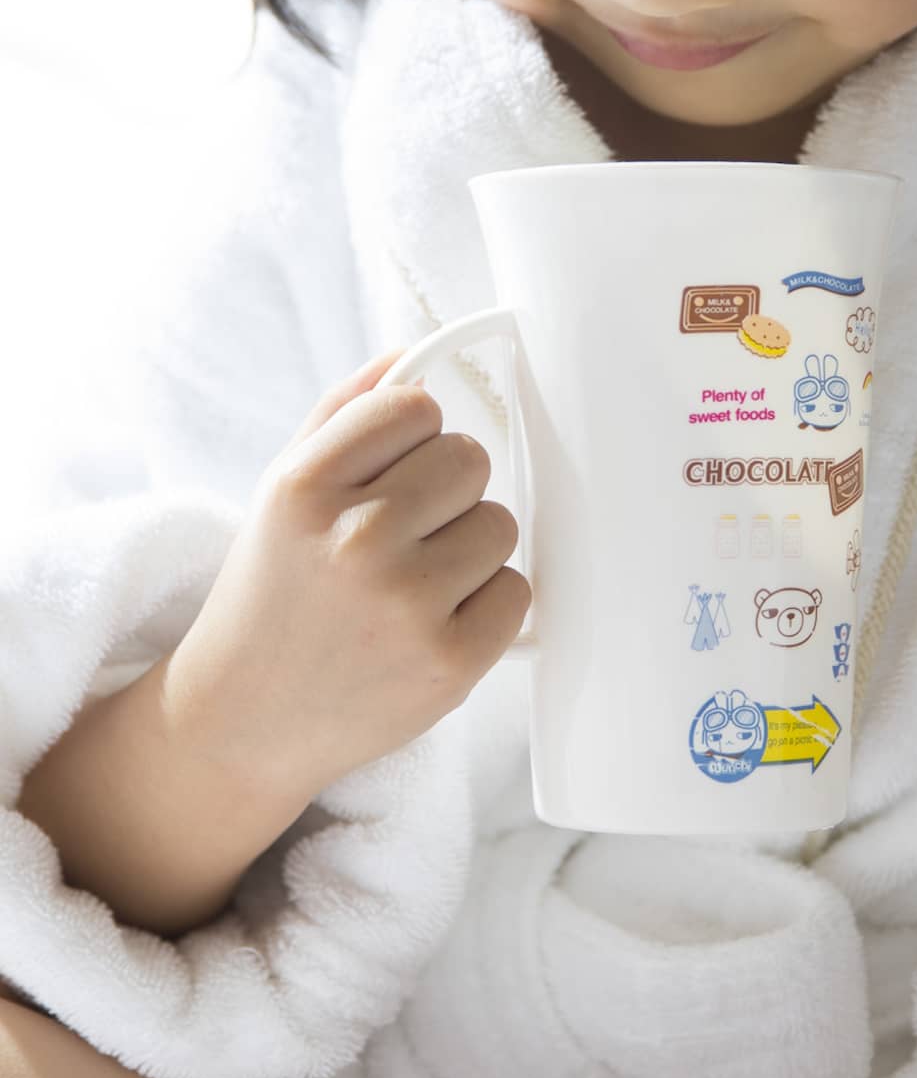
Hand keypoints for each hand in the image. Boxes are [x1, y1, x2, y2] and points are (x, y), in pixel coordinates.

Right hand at [163, 344, 530, 800]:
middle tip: (403, 533)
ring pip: (499, 523)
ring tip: (412, 584)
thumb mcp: (281, 492)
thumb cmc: (274, 593)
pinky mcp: (448, 663)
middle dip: (447, 491)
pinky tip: (432, 624)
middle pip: (469, 458)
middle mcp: (355, 539)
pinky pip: (515, 591)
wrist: (240, 724)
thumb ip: (344, 413)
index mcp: (305, 487)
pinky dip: (485, 606)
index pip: (416, 406)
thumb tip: (412, 354)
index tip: (393, 469)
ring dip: (468, 548)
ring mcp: (406, 604)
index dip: (414, 436)